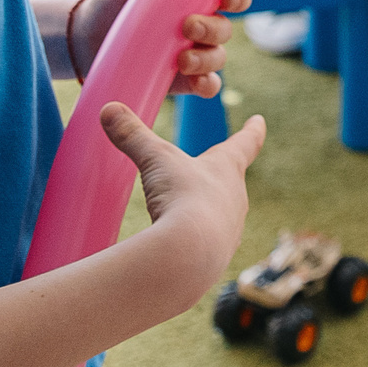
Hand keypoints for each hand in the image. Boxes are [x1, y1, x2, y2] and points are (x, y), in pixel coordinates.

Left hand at [62, 0, 251, 95]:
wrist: (87, 38)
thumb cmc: (113, 1)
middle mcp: (201, 25)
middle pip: (225, 29)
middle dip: (213, 28)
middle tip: (188, 26)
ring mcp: (194, 54)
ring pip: (218, 58)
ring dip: (207, 58)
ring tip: (182, 58)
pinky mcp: (183, 80)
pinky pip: (208, 85)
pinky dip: (207, 84)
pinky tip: (196, 80)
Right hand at [98, 101, 264, 274]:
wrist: (191, 256)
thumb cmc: (182, 199)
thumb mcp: (155, 160)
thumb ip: (133, 136)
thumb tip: (108, 109)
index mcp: (227, 168)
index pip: (246, 142)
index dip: (252, 129)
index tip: (259, 120)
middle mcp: (236, 198)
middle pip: (231, 180)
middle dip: (220, 175)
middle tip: (212, 170)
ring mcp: (230, 230)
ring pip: (221, 214)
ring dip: (206, 210)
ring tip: (190, 211)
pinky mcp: (217, 257)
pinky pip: (207, 244)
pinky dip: (195, 240)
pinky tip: (183, 245)